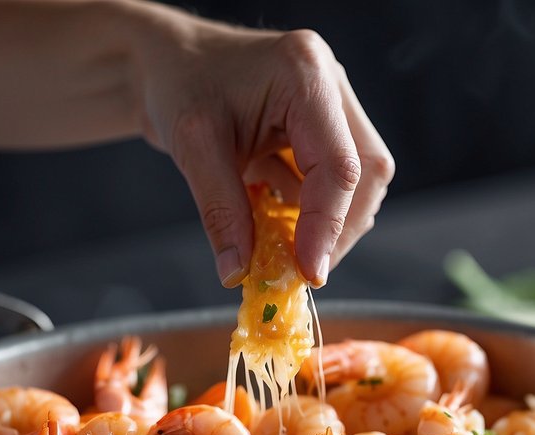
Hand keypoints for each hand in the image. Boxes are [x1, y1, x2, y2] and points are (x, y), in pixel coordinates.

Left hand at [135, 8, 394, 287]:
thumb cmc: (177, 85)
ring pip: (358, 182)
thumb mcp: (192, 146)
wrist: (167, 62)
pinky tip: (275, 224)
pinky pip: (332, 183)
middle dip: (337, 229)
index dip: (327, 225)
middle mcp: (330, 85)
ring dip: (326, 224)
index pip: (339, 163)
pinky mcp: (322, 130)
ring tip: (284, 249)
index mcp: (304, 74)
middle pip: (367, 172)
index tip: (307, 271)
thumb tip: (238, 272)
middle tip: (300, 268)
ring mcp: (331, 107)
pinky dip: (308, 214)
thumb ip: (221, 210)